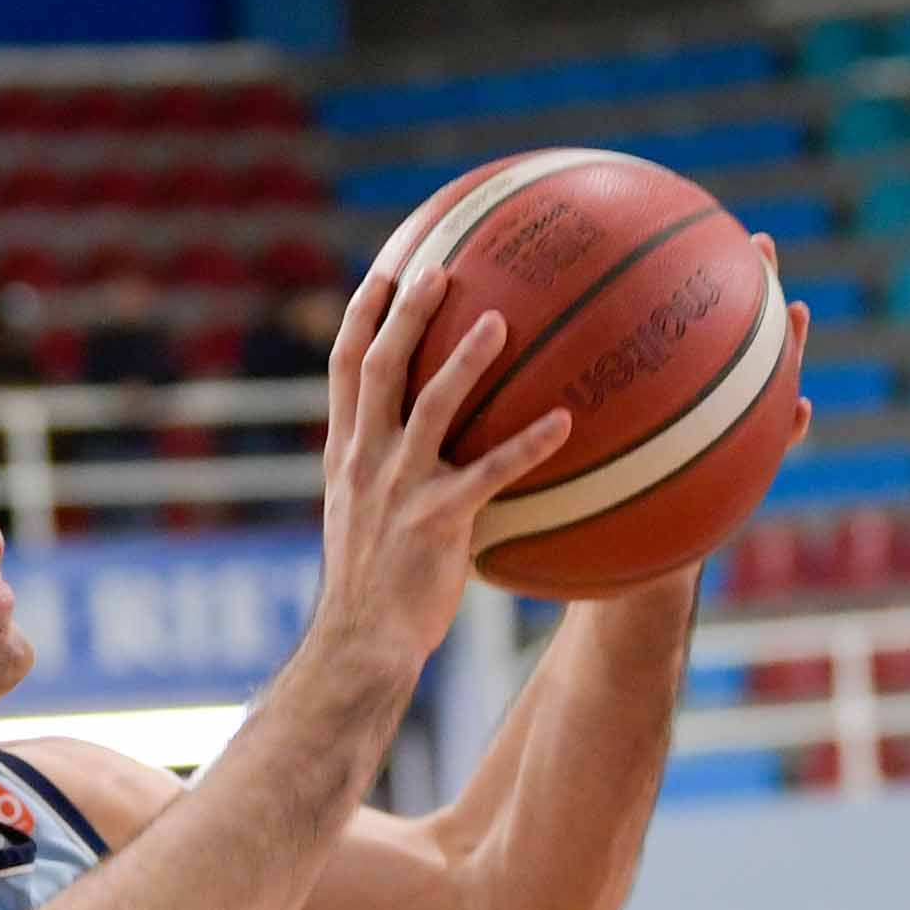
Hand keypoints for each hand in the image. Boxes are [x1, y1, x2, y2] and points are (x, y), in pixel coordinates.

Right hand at [311, 267, 571, 668]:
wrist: (360, 643)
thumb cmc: (372, 586)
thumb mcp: (361, 518)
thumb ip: (385, 476)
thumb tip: (428, 448)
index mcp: (345, 454)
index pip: (343, 368)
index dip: (361, 316)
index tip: (384, 272)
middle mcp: (366, 460)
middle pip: (379, 367)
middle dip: (405, 313)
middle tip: (439, 267)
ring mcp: (399, 489)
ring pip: (431, 406)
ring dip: (464, 360)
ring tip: (500, 321)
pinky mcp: (437, 522)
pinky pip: (490, 473)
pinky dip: (527, 445)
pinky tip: (566, 422)